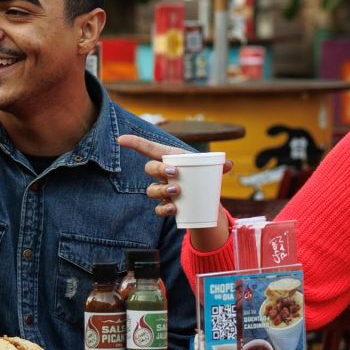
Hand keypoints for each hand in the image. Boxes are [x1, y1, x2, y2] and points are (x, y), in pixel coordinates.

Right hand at [118, 134, 228, 248]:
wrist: (206, 198)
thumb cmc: (203, 175)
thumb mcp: (211, 168)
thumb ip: (219, 165)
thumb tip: (228, 164)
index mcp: (170, 158)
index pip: (148, 149)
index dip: (134, 143)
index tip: (121, 139)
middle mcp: (162, 174)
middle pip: (149, 168)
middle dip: (158, 170)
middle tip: (173, 173)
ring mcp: (162, 190)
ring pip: (151, 190)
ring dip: (161, 190)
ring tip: (176, 191)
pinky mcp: (166, 205)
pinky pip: (158, 208)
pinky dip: (164, 209)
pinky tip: (173, 209)